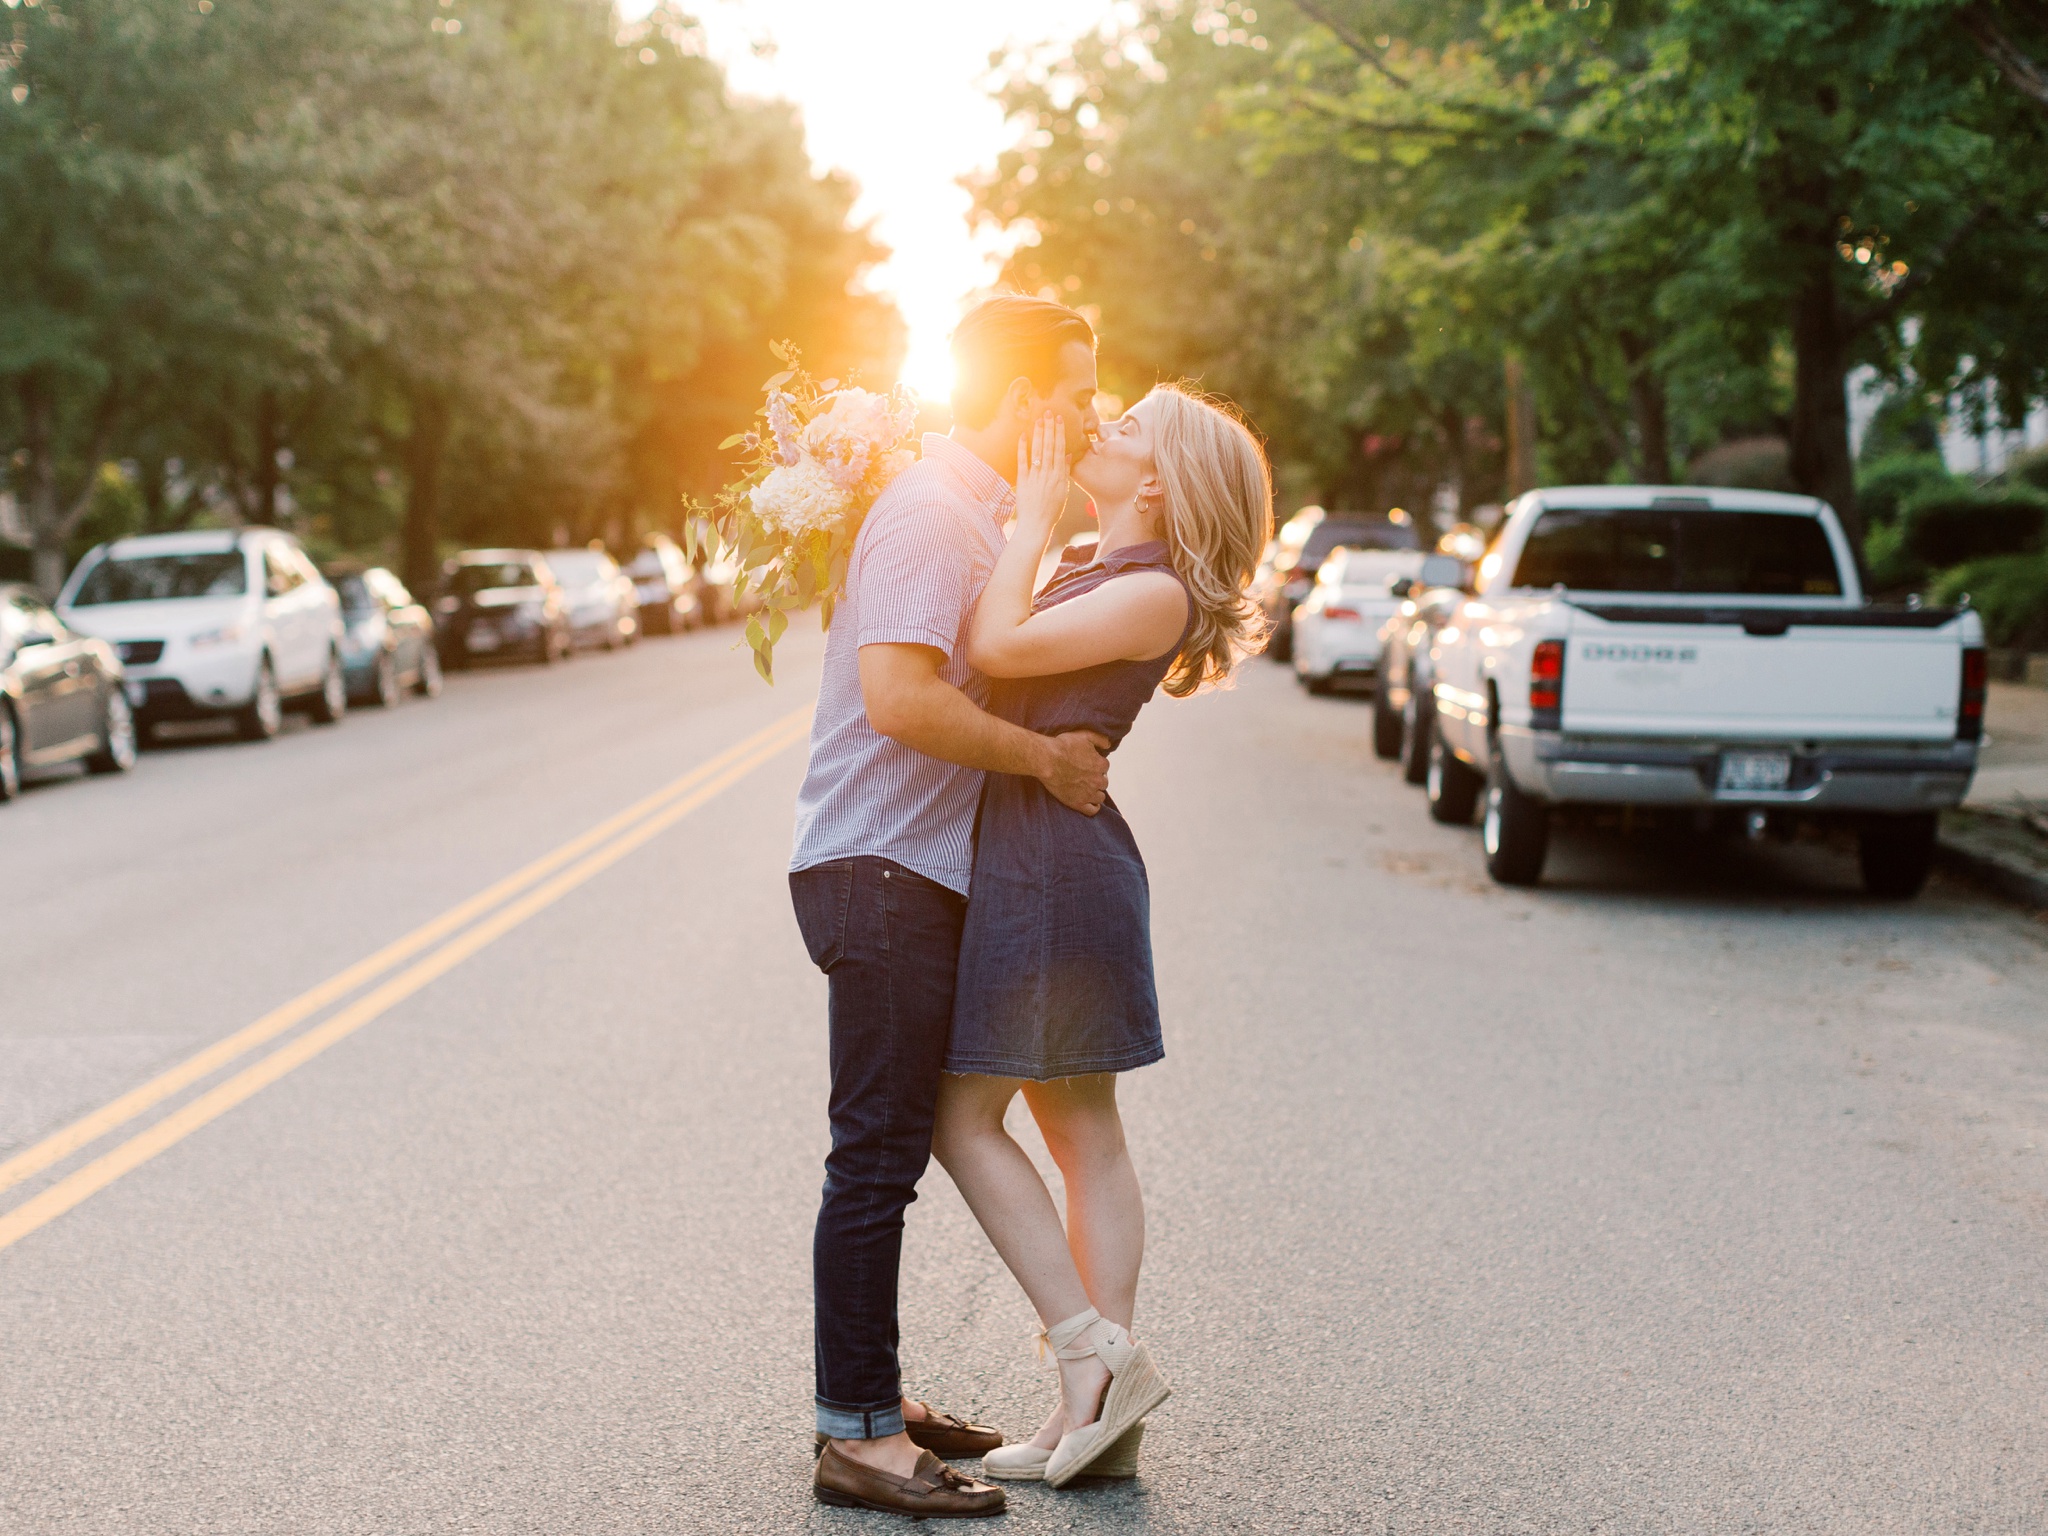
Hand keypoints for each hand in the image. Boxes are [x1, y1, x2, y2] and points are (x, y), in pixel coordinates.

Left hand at [1014, 413, 1068, 533]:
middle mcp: (1048, 474)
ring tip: (1039, 420)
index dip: (1059, 433)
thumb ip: (1065, 471)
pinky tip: (1022, 436)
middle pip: (1049, 446)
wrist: (1036, 525)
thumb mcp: (1063, 491)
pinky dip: (1022, 448)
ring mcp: (1035, 477)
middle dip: (1049, 428)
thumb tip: (1069, 454)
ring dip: (1038, 434)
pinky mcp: (1023, 481)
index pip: (1060, 449)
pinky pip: (1022, 462)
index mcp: (1059, 476)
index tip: (1059, 419)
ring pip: (1037, 451)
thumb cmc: (1051, 510)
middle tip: (1048, 412)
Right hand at [1037, 729, 1110, 815]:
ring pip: (1100, 796)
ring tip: (1087, 789)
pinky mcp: (1078, 803)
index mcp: (1101, 764)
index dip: (1096, 764)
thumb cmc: (1063, 746)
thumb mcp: (1084, 735)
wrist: (1047, 760)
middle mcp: (1098, 780)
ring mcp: (1089, 793)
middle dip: (1096, 779)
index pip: (1104, 767)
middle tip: (1085, 776)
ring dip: (1096, 792)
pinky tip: (1090, 802)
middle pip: (1103, 782)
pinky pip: (1092, 810)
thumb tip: (1108, 744)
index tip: (1088, 764)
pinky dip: (1094, 807)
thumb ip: (1100, 738)